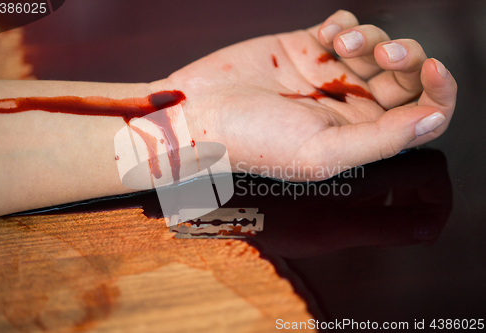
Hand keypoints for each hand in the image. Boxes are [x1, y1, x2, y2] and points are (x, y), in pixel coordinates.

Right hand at [166, 10, 456, 180]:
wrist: (199, 113)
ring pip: (377, 44)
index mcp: (358, 137)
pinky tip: (324, 35)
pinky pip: (345, 25)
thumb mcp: (322, 152)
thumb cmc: (253, 142)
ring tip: (337, 43)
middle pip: (405, 75)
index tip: (433, 68)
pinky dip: (344, 24)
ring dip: (369, 36)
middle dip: (403, 57)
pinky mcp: (306, 48)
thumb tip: (435, 121)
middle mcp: (349, 106)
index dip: (438, 91)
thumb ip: (383, 140)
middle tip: (380, 54)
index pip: (419, 115)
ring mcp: (328, 75)